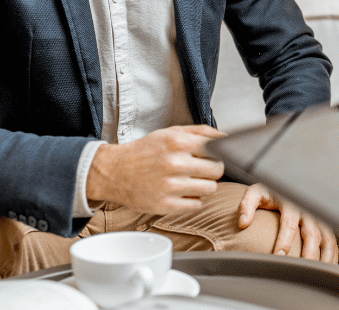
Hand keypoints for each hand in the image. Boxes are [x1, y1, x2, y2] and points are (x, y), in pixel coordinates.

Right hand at [86, 125, 225, 213]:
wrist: (114, 172)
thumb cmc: (145, 151)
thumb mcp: (170, 132)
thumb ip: (200, 132)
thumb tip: (225, 136)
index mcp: (177, 142)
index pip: (218, 149)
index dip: (219, 153)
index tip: (214, 156)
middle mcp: (175, 163)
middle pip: (217, 170)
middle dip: (213, 170)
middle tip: (202, 170)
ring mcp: (171, 186)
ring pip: (210, 189)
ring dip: (204, 186)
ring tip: (191, 181)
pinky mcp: (166, 205)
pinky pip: (197, 204)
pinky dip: (192, 199)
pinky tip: (181, 192)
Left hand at [237, 184, 338, 262]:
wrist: (291, 184)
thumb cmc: (273, 192)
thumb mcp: (258, 192)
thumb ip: (248, 204)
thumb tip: (243, 222)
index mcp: (290, 202)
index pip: (289, 223)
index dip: (285, 240)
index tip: (278, 255)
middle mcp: (308, 211)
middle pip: (312, 234)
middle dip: (307, 254)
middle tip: (298, 269)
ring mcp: (319, 219)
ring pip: (326, 240)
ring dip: (322, 258)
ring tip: (314, 274)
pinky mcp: (326, 226)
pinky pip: (332, 243)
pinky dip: (332, 257)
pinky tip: (326, 270)